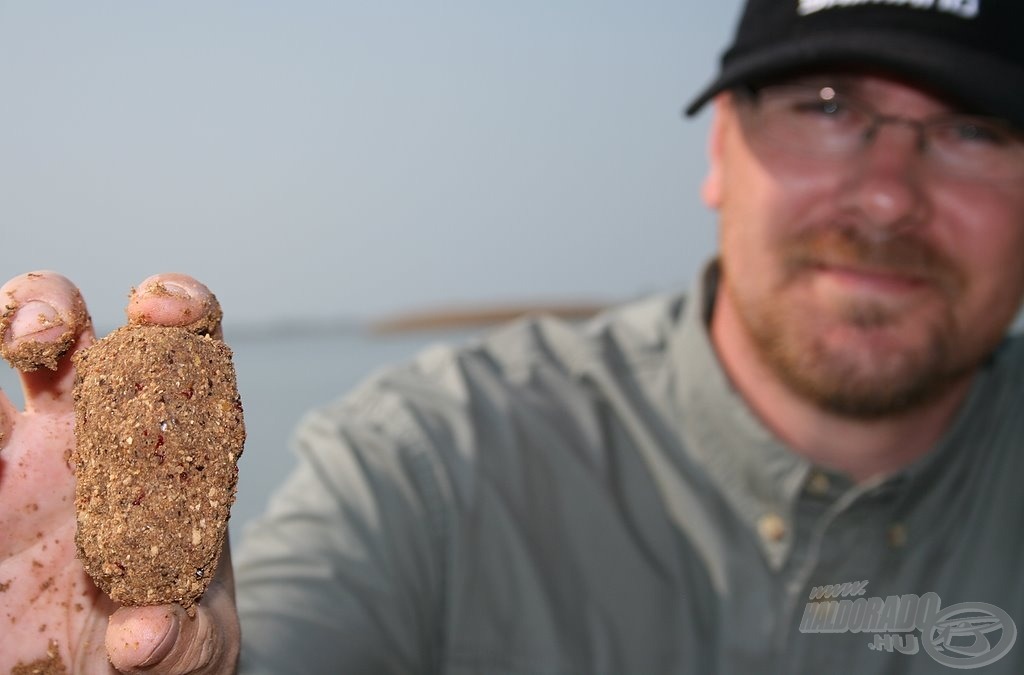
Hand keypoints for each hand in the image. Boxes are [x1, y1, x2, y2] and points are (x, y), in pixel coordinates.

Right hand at [0, 272, 239, 673]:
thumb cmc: (167, 643)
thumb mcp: (192, 649)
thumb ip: (182, 641)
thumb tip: (146, 637)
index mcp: (166, 446)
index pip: (182, 350)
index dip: (178, 308)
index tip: (159, 309)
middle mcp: (88, 433)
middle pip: (66, 329)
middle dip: (48, 305)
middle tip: (43, 340)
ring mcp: (17, 461)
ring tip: (8, 351)